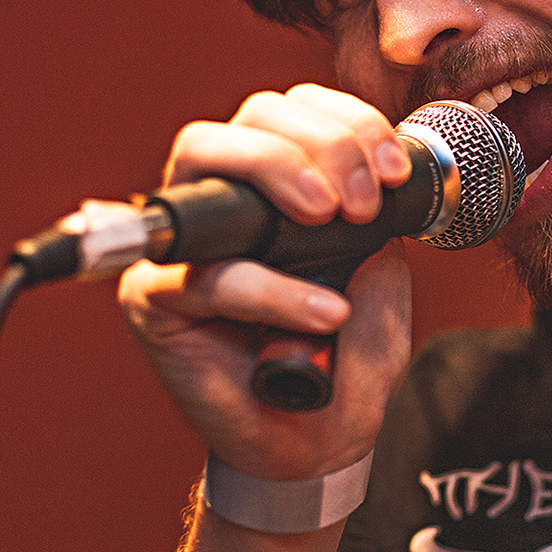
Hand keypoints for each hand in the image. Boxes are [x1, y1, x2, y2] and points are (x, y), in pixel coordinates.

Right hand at [118, 84, 416, 479]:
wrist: (321, 442)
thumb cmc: (344, 355)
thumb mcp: (380, 274)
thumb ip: (373, 221)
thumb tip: (370, 178)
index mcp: (280, 181)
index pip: (297, 108)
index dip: (347, 120)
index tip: (394, 171)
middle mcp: (226, 199)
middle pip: (251, 115)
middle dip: (320, 140)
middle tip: (362, 203)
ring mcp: (184, 244)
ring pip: (204, 156)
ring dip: (279, 170)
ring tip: (338, 221)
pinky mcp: (156, 301)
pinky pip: (208, 276)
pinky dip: (271, 289)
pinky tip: (326, 313)